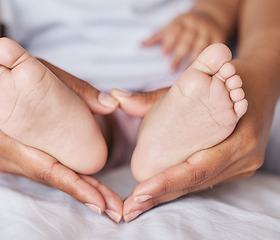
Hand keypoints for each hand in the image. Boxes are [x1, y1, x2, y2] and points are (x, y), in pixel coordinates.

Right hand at [0, 58, 121, 222]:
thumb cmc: (10, 73)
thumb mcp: (43, 73)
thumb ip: (80, 90)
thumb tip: (112, 105)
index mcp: (9, 136)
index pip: (47, 169)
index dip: (76, 187)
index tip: (101, 203)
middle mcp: (3, 154)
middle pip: (50, 178)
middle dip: (84, 193)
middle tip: (114, 207)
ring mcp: (3, 158)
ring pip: (45, 176)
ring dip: (75, 185)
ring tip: (104, 197)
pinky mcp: (7, 157)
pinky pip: (38, 168)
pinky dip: (61, 174)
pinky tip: (81, 179)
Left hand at [112, 88, 264, 222]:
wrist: (261, 83)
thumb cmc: (228, 77)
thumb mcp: (195, 82)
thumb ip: (153, 96)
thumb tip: (116, 96)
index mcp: (237, 137)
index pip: (198, 169)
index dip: (167, 183)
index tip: (138, 194)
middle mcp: (243, 157)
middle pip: (195, 184)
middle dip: (160, 198)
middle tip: (129, 210)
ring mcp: (243, 164)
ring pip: (199, 185)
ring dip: (168, 196)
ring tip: (137, 206)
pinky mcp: (238, 165)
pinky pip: (206, 179)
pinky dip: (182, 186)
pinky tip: (160, 192)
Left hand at [142, 12, 225, 69]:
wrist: (210, 18)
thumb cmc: (185, 27)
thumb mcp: (172, 27)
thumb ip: (157, 37)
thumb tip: (141, 45)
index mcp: (181, 21)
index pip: (174, 30)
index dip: (168, 42)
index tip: (163, 55)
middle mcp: (195, 24)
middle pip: (186, 40)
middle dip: (179, 55)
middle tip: (171, 69)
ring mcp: (208, 30)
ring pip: (201, 45)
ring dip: (193, 59)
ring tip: (186, 72)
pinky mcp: (219, 36)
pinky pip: (214, 49)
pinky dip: (209, 59)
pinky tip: (203, 70)